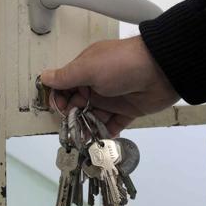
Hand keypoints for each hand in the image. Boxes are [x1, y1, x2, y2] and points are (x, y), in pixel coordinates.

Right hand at [41, 36, 179, 135]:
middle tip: (71, 128)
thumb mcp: (88, 68)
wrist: (161, 69)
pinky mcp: (127, 110)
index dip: (59, 99)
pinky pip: (112, 124)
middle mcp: (97, 84)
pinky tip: (98, 141)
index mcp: (86, 69)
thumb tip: (44, 76)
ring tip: (83, 139)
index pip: (65, 86)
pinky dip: (105, 133)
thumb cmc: (121, 64)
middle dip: (72, 117)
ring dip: (87, 128)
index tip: (58, 110)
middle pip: (78, 104)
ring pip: (93, 117)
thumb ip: (66, 77)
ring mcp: (112, 98)